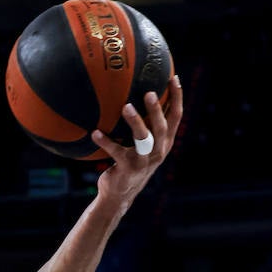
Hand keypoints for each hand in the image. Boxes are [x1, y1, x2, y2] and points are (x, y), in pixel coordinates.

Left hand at [90, 75, 182, 208]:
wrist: (120, 195)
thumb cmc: (130, 163)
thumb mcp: (142, 146)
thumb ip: (146, 125)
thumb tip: (136, 94)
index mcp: (165, 143)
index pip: (176, 117)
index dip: (177, 98)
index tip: (174, 77)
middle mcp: (158, 152)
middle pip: (161, 127)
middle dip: (156, 110)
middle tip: (149, 92)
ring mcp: (143, 161)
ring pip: (143, 139)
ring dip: (135, 122)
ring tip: (125, 107)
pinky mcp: (127, 169)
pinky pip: (116, 152)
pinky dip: (105, 141)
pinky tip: (95, 132)